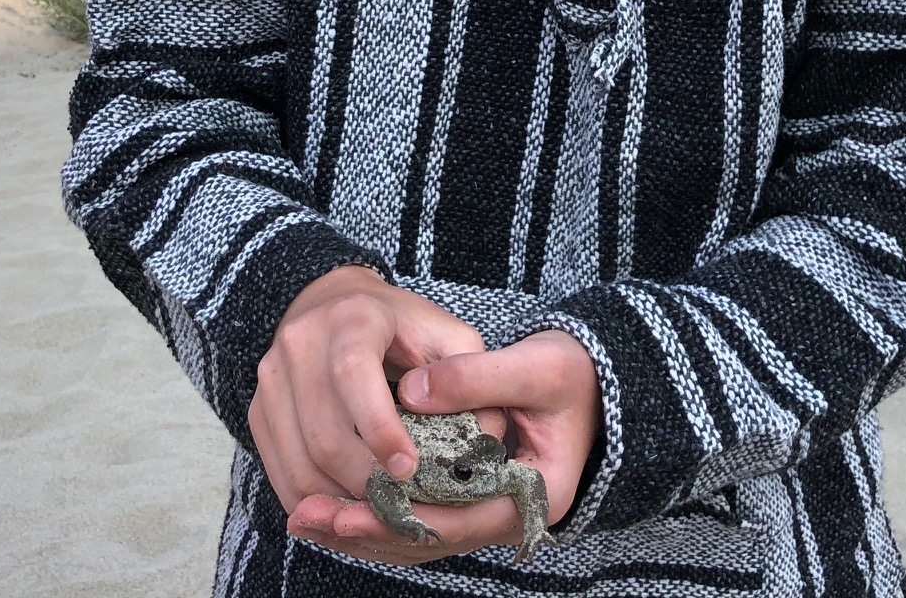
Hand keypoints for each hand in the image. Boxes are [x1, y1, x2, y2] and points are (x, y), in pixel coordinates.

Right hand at [248, 265, 492, 528]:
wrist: (330, 303)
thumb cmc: (400, 326)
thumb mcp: (445, 335)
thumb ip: (470, 378)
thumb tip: (487, 437)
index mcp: (351, 318)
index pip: (353, 375)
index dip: (380, 429)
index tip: (410, 470)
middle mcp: (300, 344)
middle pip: (323, 433)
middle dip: (366, 480)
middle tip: (402, 503)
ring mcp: (272, 379)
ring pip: (299, 462)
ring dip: (340, 499)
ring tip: (379, 510)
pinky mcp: (259, 409)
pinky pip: (279, 472)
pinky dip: (315, 500)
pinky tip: (347, 508)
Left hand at [288, 328, 600, 566]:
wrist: (599, 379)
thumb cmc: (574, 372)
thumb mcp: (535, 367)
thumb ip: (475, 378)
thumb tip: (409, 390)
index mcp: (535, 493)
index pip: (456, 521)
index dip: (397, 518)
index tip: (344, 511)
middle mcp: (511, 515)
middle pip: (428, 538)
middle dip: (366, 530)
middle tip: (308, 515)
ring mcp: (491, 511)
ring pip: (419, 534)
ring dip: (363, 527)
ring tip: (306, 514)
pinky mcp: (472, 499)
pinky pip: (419, 518)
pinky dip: (379, 513)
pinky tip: (336, 502)